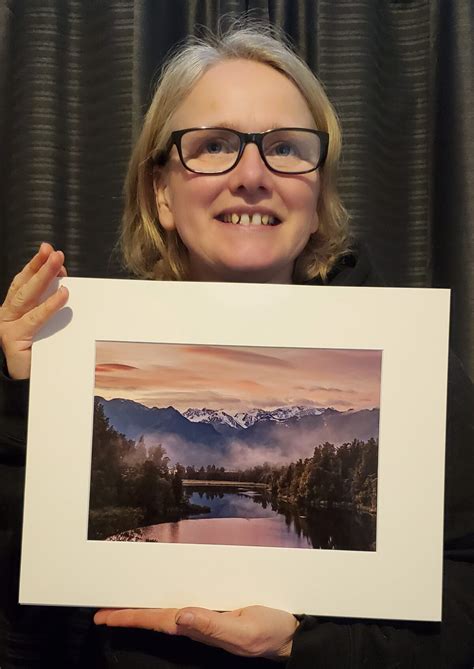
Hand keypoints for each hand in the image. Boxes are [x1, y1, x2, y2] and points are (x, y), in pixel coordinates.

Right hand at [0, 243, 67, 379]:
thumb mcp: (43, 325)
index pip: (23, 282)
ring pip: (26, 297)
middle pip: (23, 285)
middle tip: (54, 252)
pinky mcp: (14, 339)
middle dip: (40, 266)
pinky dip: (50, 305)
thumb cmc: (37, 353)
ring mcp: (8, 326)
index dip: (35, 265)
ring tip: (58, 264)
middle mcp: (6, 314)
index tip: (49, 251)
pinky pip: (35, 319)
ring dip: (43, 278)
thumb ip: (48, 306)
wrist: (23, 382)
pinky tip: (63, 294)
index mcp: (11, 309)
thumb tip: (64, 283)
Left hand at [94, 605, 298, 660]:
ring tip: (121, 602)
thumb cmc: (269, 633)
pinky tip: (160, 594)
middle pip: (155, 616)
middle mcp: (196, 623)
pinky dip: (165, 598)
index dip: (129, 618)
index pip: (156, 621)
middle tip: (100, 610)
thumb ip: (213, 625)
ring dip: (143, 606)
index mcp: (198, 628)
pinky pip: (183, 602)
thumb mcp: (244, 629)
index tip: (103, 616)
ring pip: (166, 609)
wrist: (289, 633)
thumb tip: (181, 616)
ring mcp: (205, 616)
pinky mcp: (215, 608)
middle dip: (127, 613)